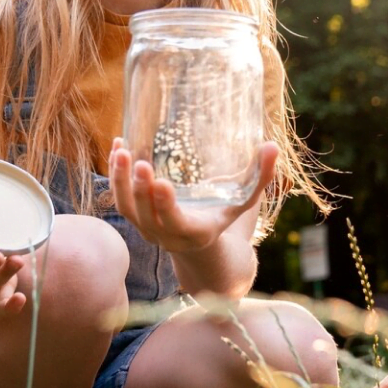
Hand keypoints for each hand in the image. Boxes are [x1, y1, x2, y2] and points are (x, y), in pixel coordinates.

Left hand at [108, 139, 279, 253]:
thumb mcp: (243, 200)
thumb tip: (272, 145)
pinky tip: (117, 147)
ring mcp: (146, 228)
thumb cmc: (223, 215)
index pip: (174, 223)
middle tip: (138, 161)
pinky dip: (115, 175)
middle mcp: (165, 235)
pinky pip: (120, 199)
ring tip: (121, 150)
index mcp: (193, 232)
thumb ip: (261, 176)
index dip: (165, 205)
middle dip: (140, 189)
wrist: (197, 243)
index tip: (161, 181)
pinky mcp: (135, 217)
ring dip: (121, 181)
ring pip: (126, 208)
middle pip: (145, 216)